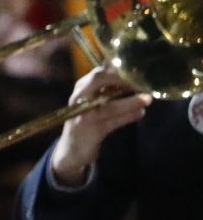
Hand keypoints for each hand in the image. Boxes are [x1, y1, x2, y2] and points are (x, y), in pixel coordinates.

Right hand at [49, 67, 149, 186]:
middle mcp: (79, 99)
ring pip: (108, 105)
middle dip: (122, 80)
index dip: (119, 70)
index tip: (138, 71)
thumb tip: (135, 77)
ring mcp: (82, 115)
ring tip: (148, 99)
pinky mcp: (90, 132)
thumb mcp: (94, 101)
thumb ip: (109, 89)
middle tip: (143, 83)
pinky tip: (140, 113)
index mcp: (81, 89)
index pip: (99, 72)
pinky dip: (127, 117)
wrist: (71, 150)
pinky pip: (111, 123)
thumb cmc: (87, 121)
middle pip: (98, 81)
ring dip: (129, 101)